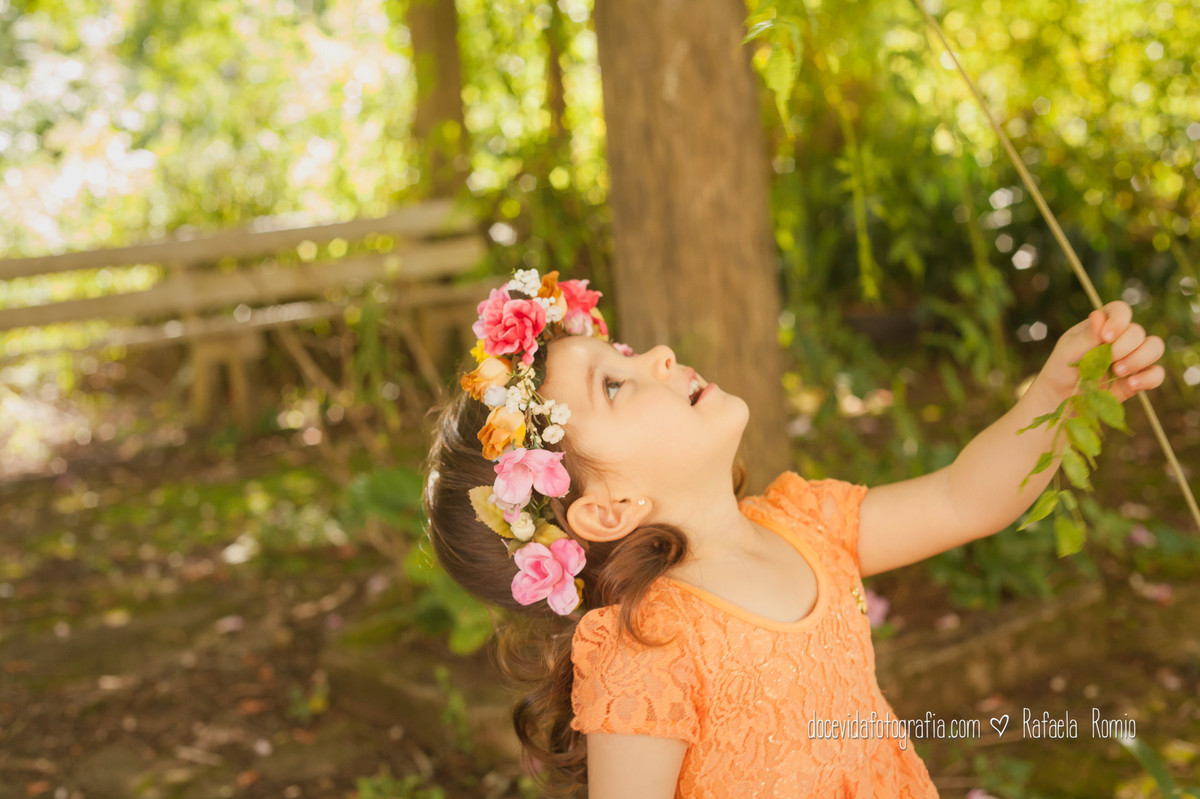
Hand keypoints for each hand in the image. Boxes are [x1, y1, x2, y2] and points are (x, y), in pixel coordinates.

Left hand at [1039, 300, 1165, 401]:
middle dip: (1123, 347)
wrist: (1061, 397)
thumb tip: (1098, 315)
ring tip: (1118, 372)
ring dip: (1139, 358)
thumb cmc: (1062, 368)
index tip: (1106, 337)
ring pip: (1154, 347)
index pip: (1120, 310)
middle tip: (1107, 361)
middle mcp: (1121, 338)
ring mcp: (1132, 357)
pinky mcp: (1138, 378)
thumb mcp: (1069, 350)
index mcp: (1102, 325)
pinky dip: (1148, 378)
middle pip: (1137, 332)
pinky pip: (1157, 374)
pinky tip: (1131, 384)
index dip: (1118, 320)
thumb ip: (1087, 336)